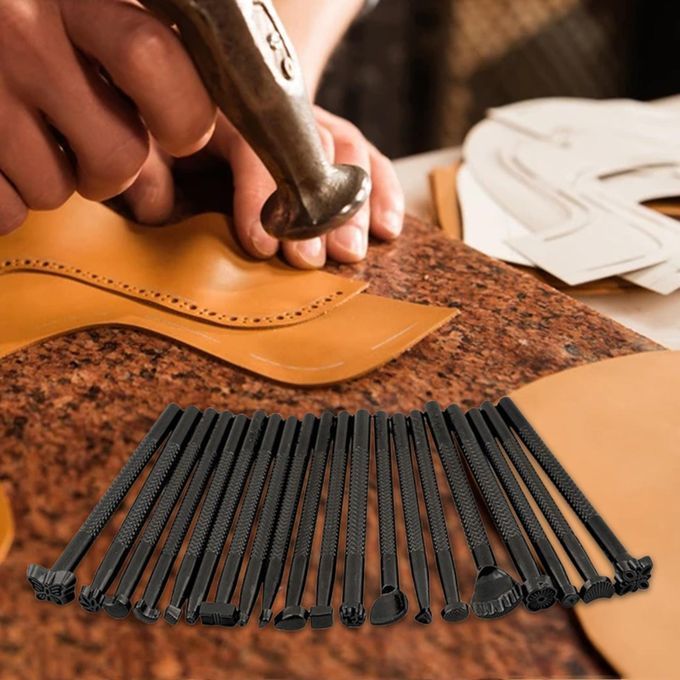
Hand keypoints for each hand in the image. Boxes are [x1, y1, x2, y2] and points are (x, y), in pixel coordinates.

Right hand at [0, 0, 215, 231]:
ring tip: (33, 137)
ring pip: (57, 189)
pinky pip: (5, 210)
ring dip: (59, 179)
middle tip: (101, 152)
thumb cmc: (25, 8)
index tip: (179, 130)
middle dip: (119, 172)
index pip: (154, 61)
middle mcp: (19, 25)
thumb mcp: (84, 0)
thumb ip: (133, 36)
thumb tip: (196, 123)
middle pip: (118, 155)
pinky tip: (0, 159)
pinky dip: (10, 202)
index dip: (181, 115)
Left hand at [125, 108, 404, 267]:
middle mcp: (278, 113)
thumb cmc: (180, 135)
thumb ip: (150, 172)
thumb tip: (155, 208)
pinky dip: (384, 191)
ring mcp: (312, 121)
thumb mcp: (153, 147)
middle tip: (314, 260)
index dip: (260, 196)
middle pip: (311, 149)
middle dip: (316, 210)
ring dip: (353, 206)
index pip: (253, 146)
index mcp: (227, 110)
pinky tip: (390, 227)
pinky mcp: (337, 138)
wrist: (216, 94)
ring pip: (346, 153)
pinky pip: (369, 157)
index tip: (263, 246)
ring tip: (351, 252)